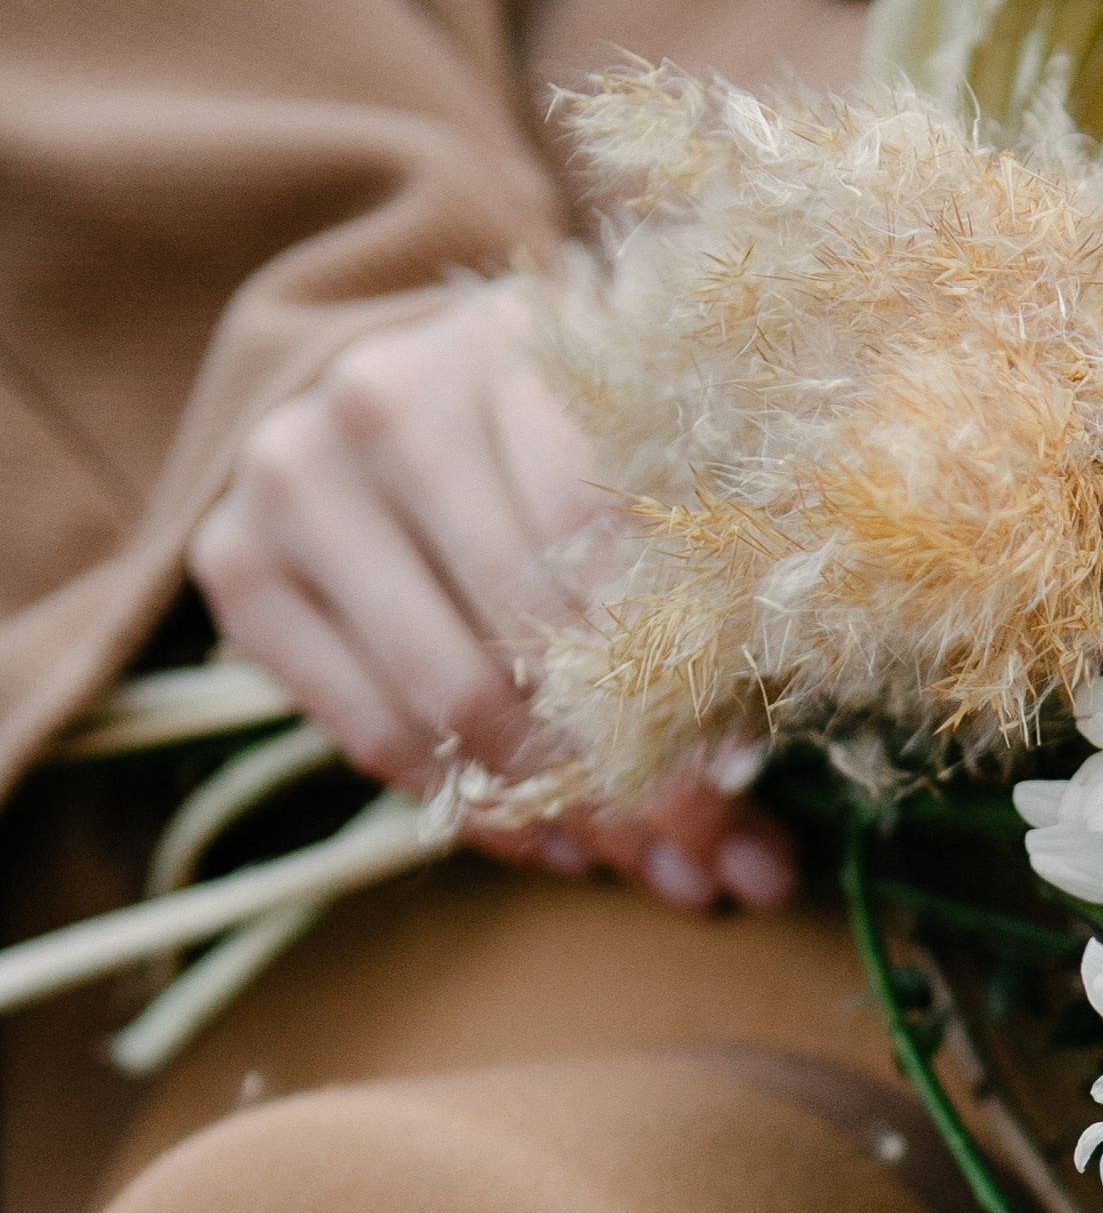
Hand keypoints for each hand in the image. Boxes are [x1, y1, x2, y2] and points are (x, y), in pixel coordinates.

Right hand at [187, 277, 796, 910]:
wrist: (403, 385)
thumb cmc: (560, 431)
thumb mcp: (648, 455)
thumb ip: (704, 587)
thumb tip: (753, 813)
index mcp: (509, 347)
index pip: (600, 542)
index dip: (677, 687)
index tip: (743, 803)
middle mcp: (382, 400)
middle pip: (522, 634)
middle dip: (629, 776)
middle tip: (705, 864)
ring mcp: (295, 481)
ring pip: (443, 699)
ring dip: (556, 811)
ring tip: (641, 866)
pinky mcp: (238, 564)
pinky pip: (370, 733)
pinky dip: (471, 807)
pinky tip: (551, 840)